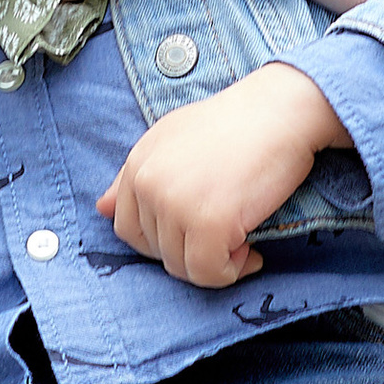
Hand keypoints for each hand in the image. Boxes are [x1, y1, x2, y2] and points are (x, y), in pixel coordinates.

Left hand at [97, 63, 345, 287]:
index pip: (127, 228)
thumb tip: (102, 209)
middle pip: (156, 252)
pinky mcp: (208, 222)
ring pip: (182, 267)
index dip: (161, 241)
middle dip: (192, 251)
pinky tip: (253, 252)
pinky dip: (232, 272)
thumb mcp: (173, 138)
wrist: (281, 110)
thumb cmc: (237, 123)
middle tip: (227, 236)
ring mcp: (175, 204)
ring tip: (243, 241)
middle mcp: (149, 184)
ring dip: (215, 264)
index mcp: (137, 164)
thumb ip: (137, 176)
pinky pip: (208, 273)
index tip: (195, 234)